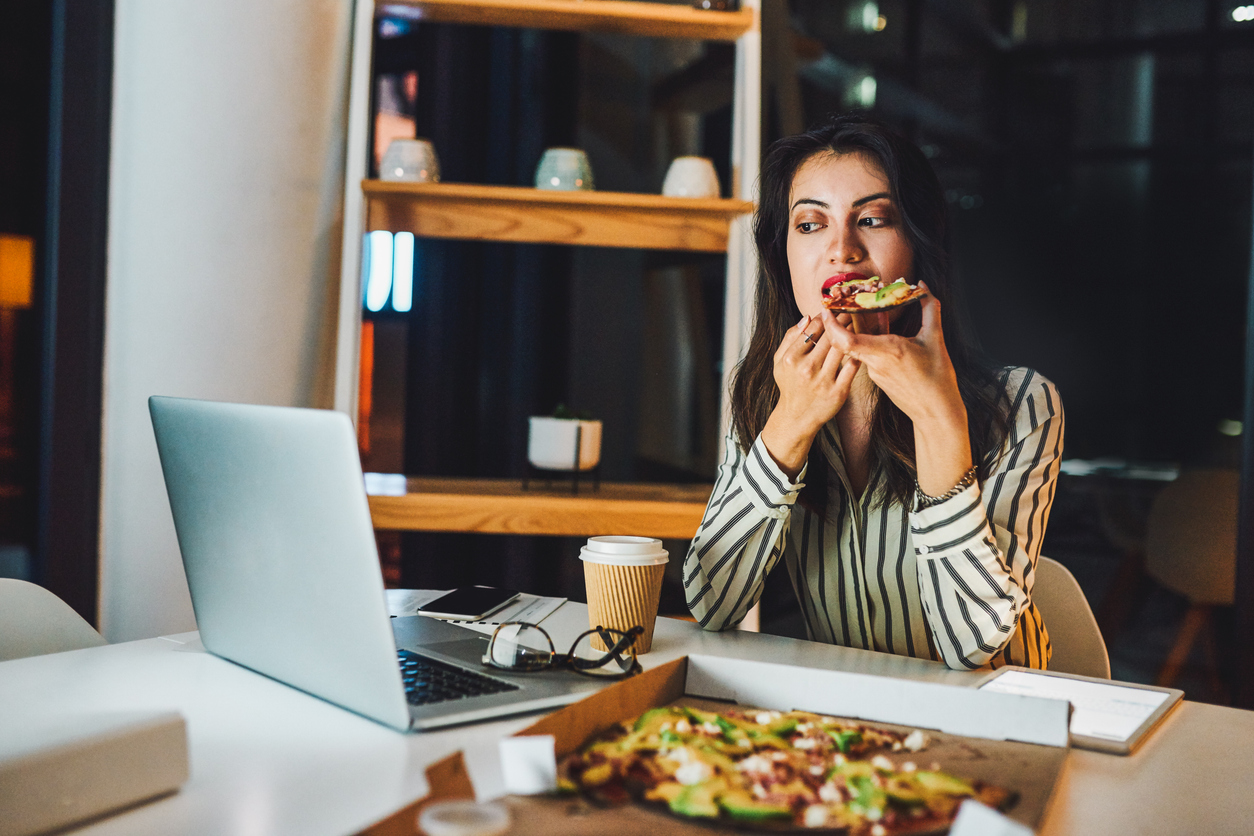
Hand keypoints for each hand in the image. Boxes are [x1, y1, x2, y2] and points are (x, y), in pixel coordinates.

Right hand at [760, 314, 860, 478]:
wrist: (796, 417)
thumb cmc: (789, 385)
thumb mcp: (779, 362)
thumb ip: (789, 338)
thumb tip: (807, 318)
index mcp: (791, 359)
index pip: (811, 330)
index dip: (823, 317)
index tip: (831, 312)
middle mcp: (807, 369)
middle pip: (829, 337)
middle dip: (840, 321)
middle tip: (848, 312)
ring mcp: (823, 381)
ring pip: (842, 348)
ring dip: (850, 334)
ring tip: (855, 325)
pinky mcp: (838, 392)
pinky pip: (852, 367)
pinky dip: (856, 354)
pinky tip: (859, 347)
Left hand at [819, 285, 972, 493]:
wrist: (936, 412)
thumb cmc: (937, 378)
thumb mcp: (935, 339)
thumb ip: (929, 309)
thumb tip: (923, 284)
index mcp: (886, 352)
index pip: (846, 340)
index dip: (832, 325)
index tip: (827, 309)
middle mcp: (875, 362)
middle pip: (846, 340)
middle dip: (840, 319)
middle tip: (841, 300)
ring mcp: (873, 371)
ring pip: (856, 346)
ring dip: (855, 327)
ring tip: (860, 307)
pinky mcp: (876, 376)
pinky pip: (865, 353)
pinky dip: (867, 338)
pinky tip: (877, 325)